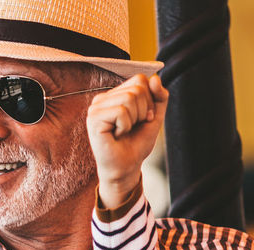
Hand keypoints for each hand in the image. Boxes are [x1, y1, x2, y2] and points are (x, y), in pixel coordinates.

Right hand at [87, 74, 168, 209]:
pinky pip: (121, 112)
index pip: (140, 80)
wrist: (127, 167)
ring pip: (130, 99)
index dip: (149, 100)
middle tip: (133, 127)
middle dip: (143, 110)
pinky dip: (125, 126)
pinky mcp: (94, 119)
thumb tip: (155, 78)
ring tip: (124, 131)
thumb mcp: (155, 116)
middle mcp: (102, 98)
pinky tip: (117, 135)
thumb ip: (160, 96)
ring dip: (134, 119)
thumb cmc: (137, 143)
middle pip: (137, 88)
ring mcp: (96, 108)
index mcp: (114, 95)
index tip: (143, 118)